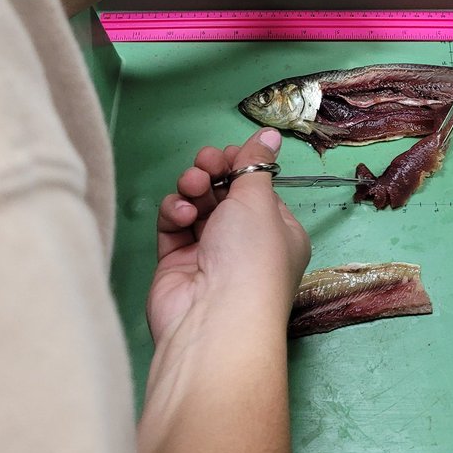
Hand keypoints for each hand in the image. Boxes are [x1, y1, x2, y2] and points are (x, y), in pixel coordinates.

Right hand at [150, 128, 310, 344]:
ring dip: (193, 188)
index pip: (258, 188)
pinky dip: (174, 213)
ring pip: (197, 204)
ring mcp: (210, 254)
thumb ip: (255, 163)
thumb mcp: (259, 200)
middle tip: (207, 163)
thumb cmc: (250, 260)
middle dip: (213, 172)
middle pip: (225, 193)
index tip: (230, 154)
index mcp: (278, 231)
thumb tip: (270, 134)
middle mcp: (246, 244)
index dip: (242, 166)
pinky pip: (173, 225)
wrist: (214, 318)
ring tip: (194, 188)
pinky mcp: (177, 263)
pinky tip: (181, 215)